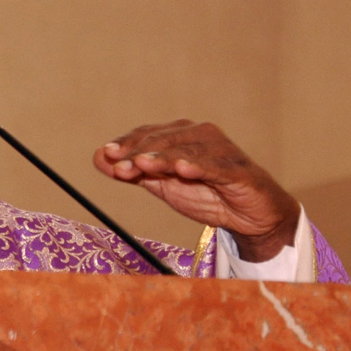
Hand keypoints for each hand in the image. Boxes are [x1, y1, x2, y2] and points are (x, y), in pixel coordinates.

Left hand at [92, 119, 299, 262]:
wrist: (252, 216)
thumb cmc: (208, 194)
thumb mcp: (164, 184)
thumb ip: (134, 171)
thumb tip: (99, 157)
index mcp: (180, 135)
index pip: (147, 134)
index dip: (126, 144)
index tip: (106, 155)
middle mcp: (200, 134)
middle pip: (162, 140)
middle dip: (137, 153)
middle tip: (118, 166)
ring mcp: (219, 150)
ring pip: (184, 151)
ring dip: (160, 158)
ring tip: (141, 164)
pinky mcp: (236, 169)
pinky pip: (214, 167)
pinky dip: (197, 166)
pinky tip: (182, 169)